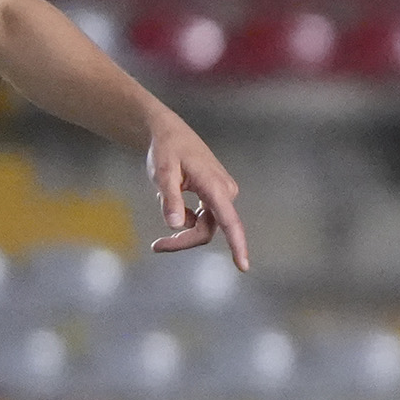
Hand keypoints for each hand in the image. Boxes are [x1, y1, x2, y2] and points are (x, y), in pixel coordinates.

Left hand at [144, 115, 248, 269]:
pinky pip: (204, 218)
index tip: (243, 266)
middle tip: (156, 247)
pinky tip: (172, 204)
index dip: (237, 245)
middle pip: (209, 230)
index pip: (229, 221)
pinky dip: (186, 220)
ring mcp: (222, 194)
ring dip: (184, 234)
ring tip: (158, 239)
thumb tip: (176, 225)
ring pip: (206, 226)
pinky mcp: (217, 195)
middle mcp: (225, 192)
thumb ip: (170, 199)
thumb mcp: (163, 173)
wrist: (170, 133)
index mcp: (215, 187)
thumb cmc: (167, 150)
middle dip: (184, 242)